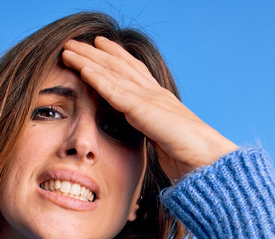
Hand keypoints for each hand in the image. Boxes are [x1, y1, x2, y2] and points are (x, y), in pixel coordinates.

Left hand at [61, 36, 237, 181]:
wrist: (207, 159)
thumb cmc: (190, 157)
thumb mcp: (163, 140)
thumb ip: (150, 133)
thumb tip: (144, 138)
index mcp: (158, 100)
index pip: (133, 71)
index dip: (114, 56)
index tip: (98, 45)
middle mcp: (153, 93)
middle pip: (118, 65)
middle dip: (94, 53)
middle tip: (73, 42)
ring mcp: (149, 98)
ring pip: (112, 73)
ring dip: (88, 60)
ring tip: (68, 48)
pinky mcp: (144, 109)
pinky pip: (115, 90)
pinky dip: (97, 78)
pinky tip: (82, 69)